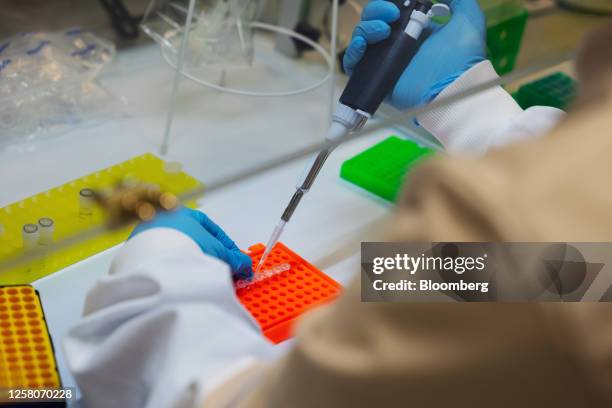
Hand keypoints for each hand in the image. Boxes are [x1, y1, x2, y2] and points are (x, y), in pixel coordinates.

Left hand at [130, 207, 252, 279]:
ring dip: (190, 263)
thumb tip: (245, 265)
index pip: (210, 229)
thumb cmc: (184, 247)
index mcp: (182, 212)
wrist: (154, 262)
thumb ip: (234, 258)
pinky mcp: (138, 254)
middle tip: (219, 270)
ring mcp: (148, 236)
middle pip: (193, 239)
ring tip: (200, 279)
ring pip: (176, 250)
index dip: (225, 246)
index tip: (234, 259)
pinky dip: (173, 270)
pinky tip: (181, 281)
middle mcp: (163, 220)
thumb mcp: (218, 252)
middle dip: (208, 255)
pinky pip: (162, 261)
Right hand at [343, 0, 485, 109]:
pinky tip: (363, 44)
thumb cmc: (462, 57)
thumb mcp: (469, 20)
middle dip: (376, 11)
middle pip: (373, 21)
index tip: (398, 3)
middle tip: (392, 14)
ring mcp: (385, 61)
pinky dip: (352, 51)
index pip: (392, 11)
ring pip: (361, 37)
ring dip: (366, 27)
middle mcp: (399, 45)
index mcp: (416, 30)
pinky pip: (353, 63)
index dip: (389, 4)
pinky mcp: (376, 77)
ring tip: (382, 30)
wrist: (452, 88)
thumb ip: (459, 0)